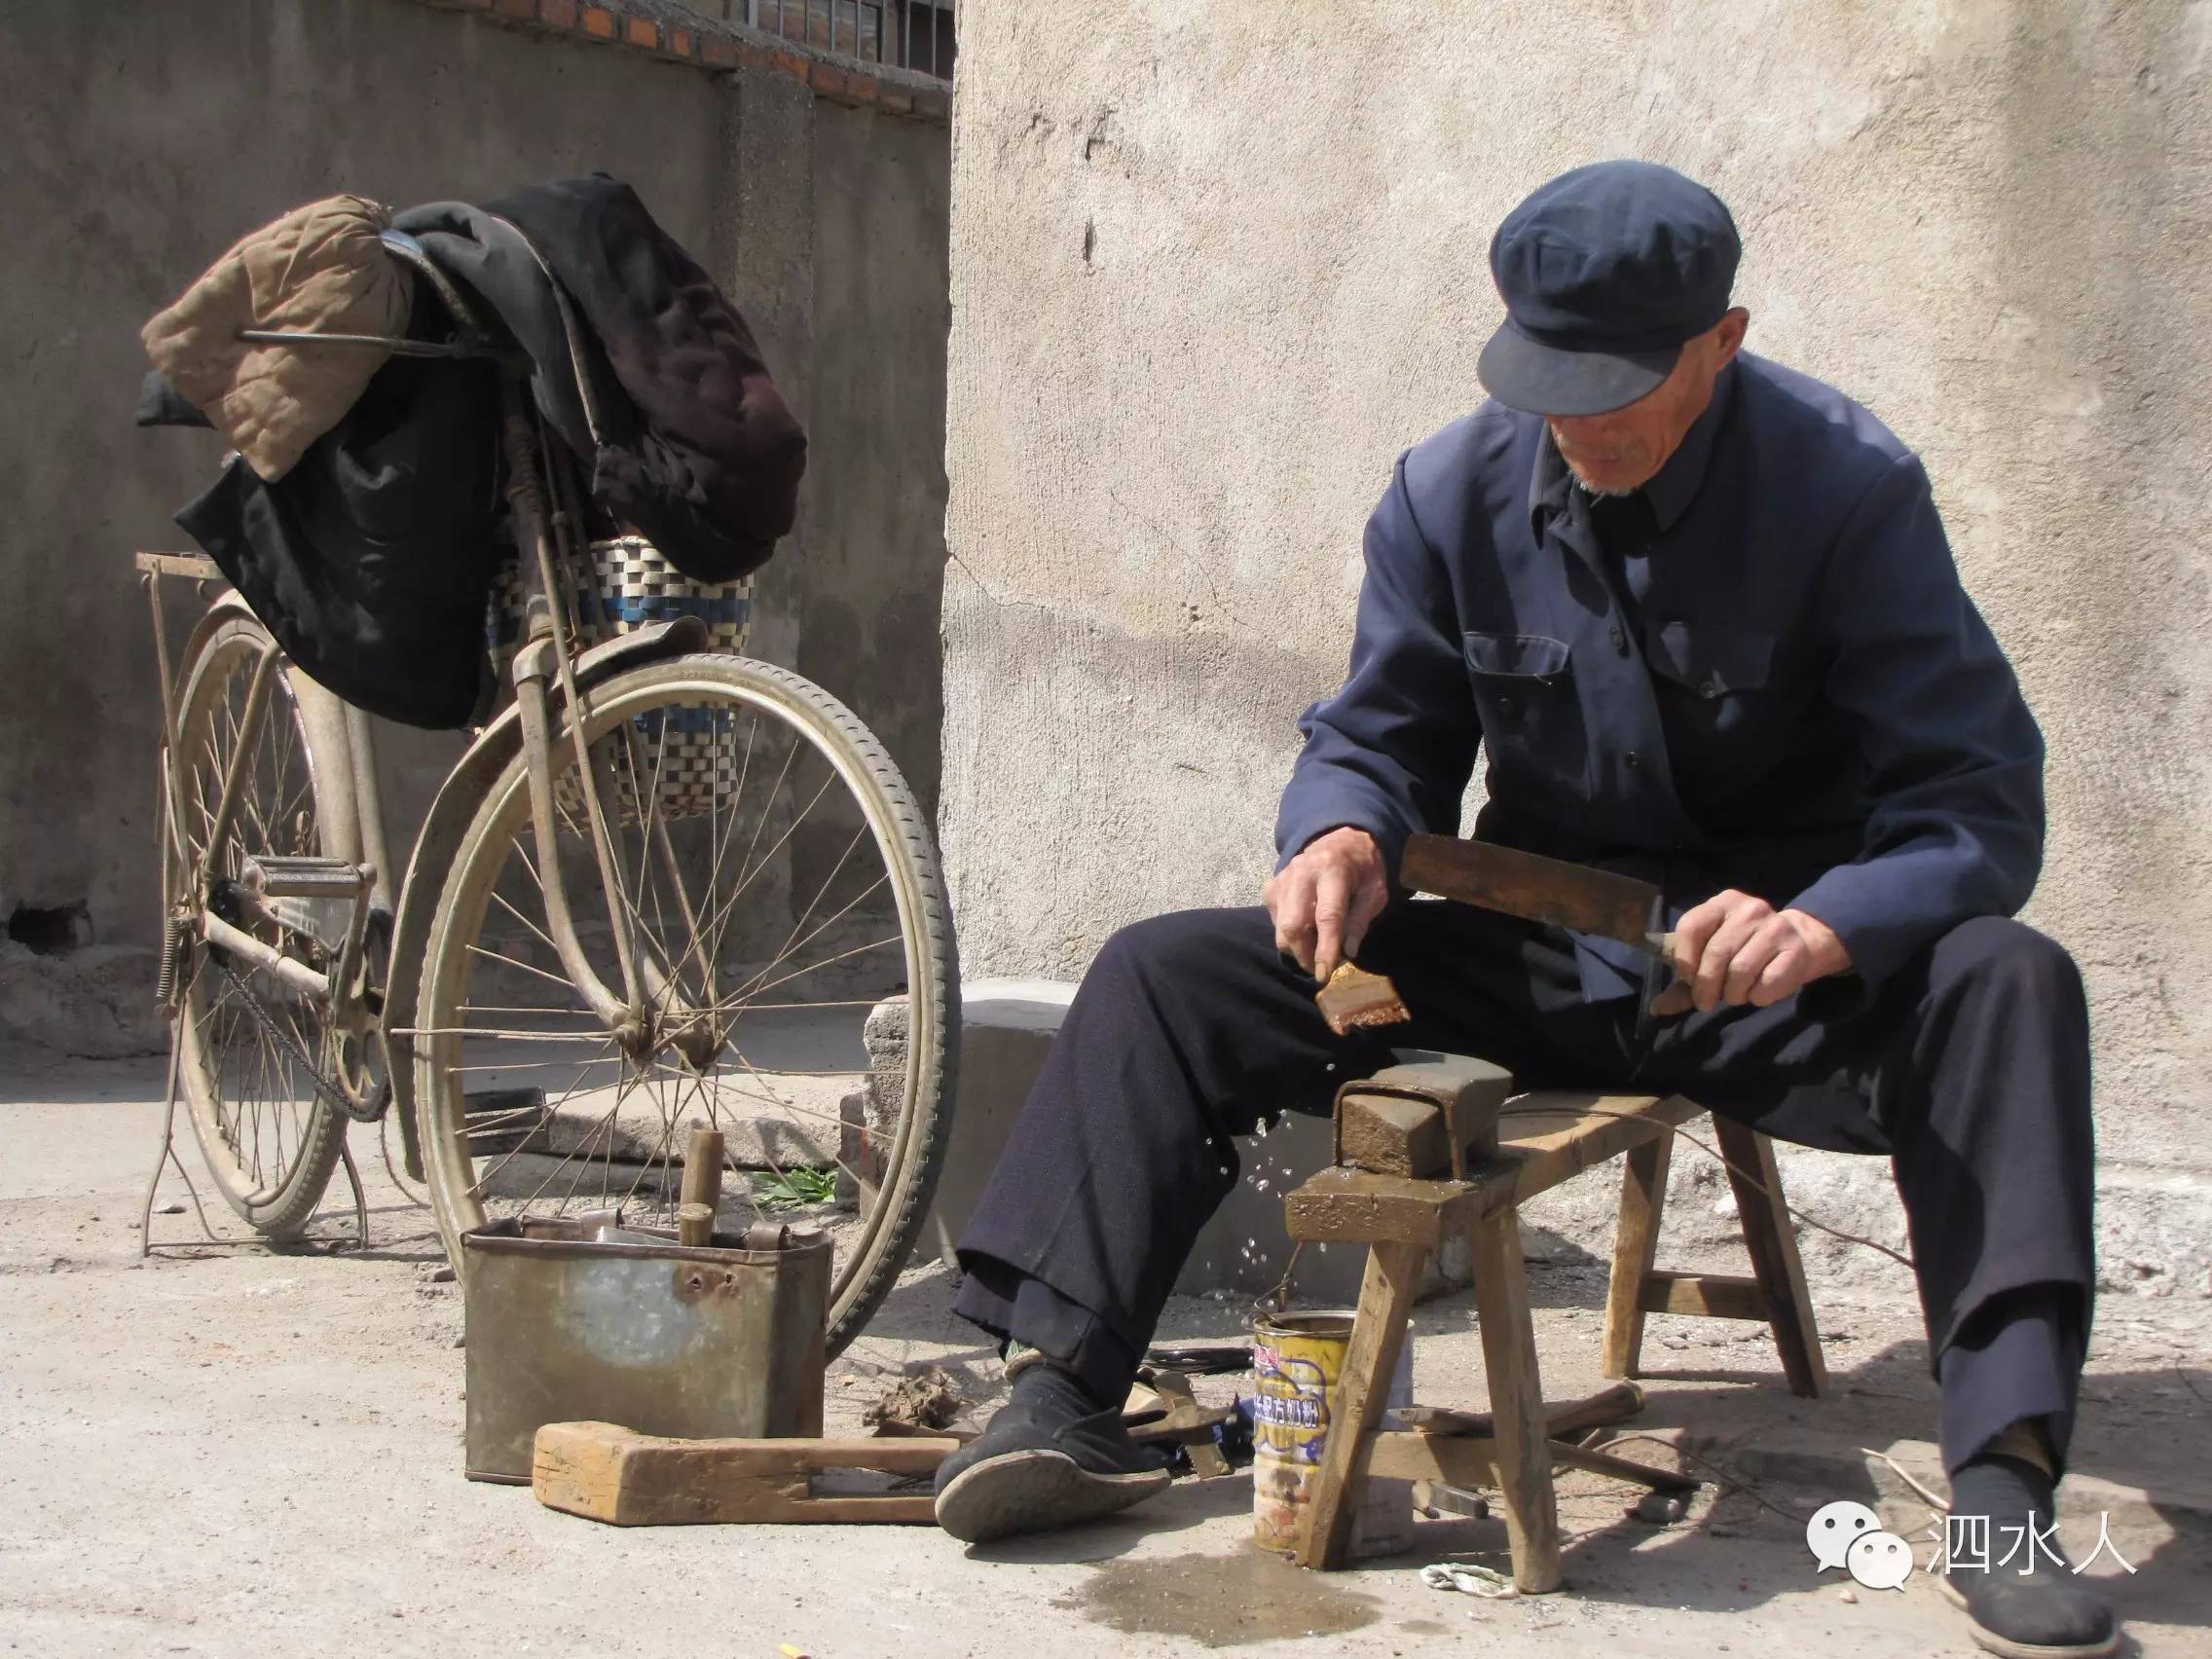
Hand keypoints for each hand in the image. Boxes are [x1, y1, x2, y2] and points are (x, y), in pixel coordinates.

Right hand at [1262, 827, 1387, 981]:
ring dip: (1297, 948)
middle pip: (1293, 925)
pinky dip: (1289, 934)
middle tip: (1321, 967)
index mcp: (1333, 870)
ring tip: (1317, 948)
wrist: (1341, 841)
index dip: (1326, 948)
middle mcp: (1302, 872)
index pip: (1327, 916)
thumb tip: (1347, 952)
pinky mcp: (1271, 887)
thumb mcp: (1375, 892)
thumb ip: (1361, 919)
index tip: (1325, 974)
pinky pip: (1274, 921)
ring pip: (1280, 928)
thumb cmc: (1362, 870)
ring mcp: (1282, 879)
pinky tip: (1306, 928)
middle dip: (1305, 954)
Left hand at [1668, 891, 1851, 1012]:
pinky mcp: (1796, 950)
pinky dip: (1758, 997)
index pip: (1692, 926)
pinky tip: (1757, 993)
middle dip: (1706, 985)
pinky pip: (1768, 983)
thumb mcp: (1715, 953)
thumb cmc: (1747, 949)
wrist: (1801, 941)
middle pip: (1716, 953)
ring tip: (1735, 995)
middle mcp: (1749, 909)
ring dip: (1733, 993)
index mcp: (1723, 903)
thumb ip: (1687, 978)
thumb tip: (1658, 1007)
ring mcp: (1775, 928)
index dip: (1685, 958)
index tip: (1687, 979)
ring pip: (1741, 971)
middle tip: (1705, 1002)